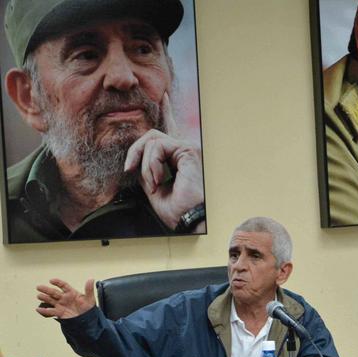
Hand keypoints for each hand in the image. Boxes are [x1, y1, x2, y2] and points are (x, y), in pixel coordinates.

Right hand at [36, 278, 95, 318]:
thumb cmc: (88, 309)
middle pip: (54, 292)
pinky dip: (44, 311)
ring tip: (39, 296)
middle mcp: (64, 298)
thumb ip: (89, 289)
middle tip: (39, 287)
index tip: (51, 280)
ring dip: (44, 298)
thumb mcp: (90, 299)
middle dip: (46, 290)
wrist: (86, 321)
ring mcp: (61, 305)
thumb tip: (91, 279)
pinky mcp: (59, 313)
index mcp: (71, 293)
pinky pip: (51, 311)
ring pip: (51, 300)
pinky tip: (39, 309)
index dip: (57, 282)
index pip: (63, 286)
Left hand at [124, 92, 204, 230]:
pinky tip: (159, 179)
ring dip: (145, 164)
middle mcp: (186, 150)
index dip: (166, 112)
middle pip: (152, 136)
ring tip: (153, 183)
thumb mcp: (154, 187)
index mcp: (180, 158)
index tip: (163, 96)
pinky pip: (157, 146)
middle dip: (135, 150)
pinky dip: (152, 163)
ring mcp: (188, 148)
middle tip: (129, 169)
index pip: (170, 131)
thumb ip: (147, 169)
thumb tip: (136, 160)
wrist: (188, 220)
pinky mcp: (187, 150)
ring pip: (152, 140)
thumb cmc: (176, 210)